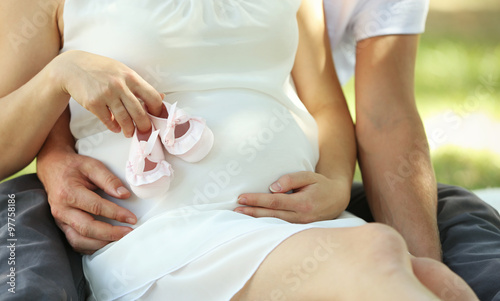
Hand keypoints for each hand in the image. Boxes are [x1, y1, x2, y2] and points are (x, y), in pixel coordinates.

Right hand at [37, 147, 136, 253]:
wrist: (52, 168)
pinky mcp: (61, 225)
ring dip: (101, 244)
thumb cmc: (74, 167)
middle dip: (110, 234)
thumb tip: (124, 195)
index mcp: (69, 192)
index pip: (96, 207)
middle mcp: (62, 209)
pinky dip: (90, 247)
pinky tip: (105, 243)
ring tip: (119, 240)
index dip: (116, 214)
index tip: (132, 219)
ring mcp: (60, 220)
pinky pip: (74, 242)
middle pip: (87, 228)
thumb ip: (108, 179)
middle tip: (128, 233)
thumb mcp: (92, 165)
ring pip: (79, 240)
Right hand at [51, 50, 163, 137]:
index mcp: (130, 76)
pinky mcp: (93, 103)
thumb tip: (161, 97)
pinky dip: (113, 127)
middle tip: (145, 131)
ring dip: (129, 130)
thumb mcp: (123, 71)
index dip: (157, 110)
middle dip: (144, 126)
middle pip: (139, 112)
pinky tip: (116, 128)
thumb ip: (140, 85)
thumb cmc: (102, 70)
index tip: (156, 117)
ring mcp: (106, 94)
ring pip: (124, 119)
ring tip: (130, 133)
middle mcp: (119, 85)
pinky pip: (108, 120)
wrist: (72, 67)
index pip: (152, 96)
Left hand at [234, 171, 350, 222]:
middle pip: (271, 215)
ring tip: (240, 216)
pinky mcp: (299, 228)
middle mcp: (301, 217)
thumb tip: (273, 187)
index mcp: (303, 203)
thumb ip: (291, 179)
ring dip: (256, 220)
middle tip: (235, 210)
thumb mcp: (309, 176)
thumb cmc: (321, 185)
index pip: (274, 202)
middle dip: (252, 212)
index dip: (256, 200)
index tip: (241, 198)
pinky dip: (266, 224)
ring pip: (274, 223)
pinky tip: (254, 222)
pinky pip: (280, 226)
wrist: (337, 199)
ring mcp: (301, 225)